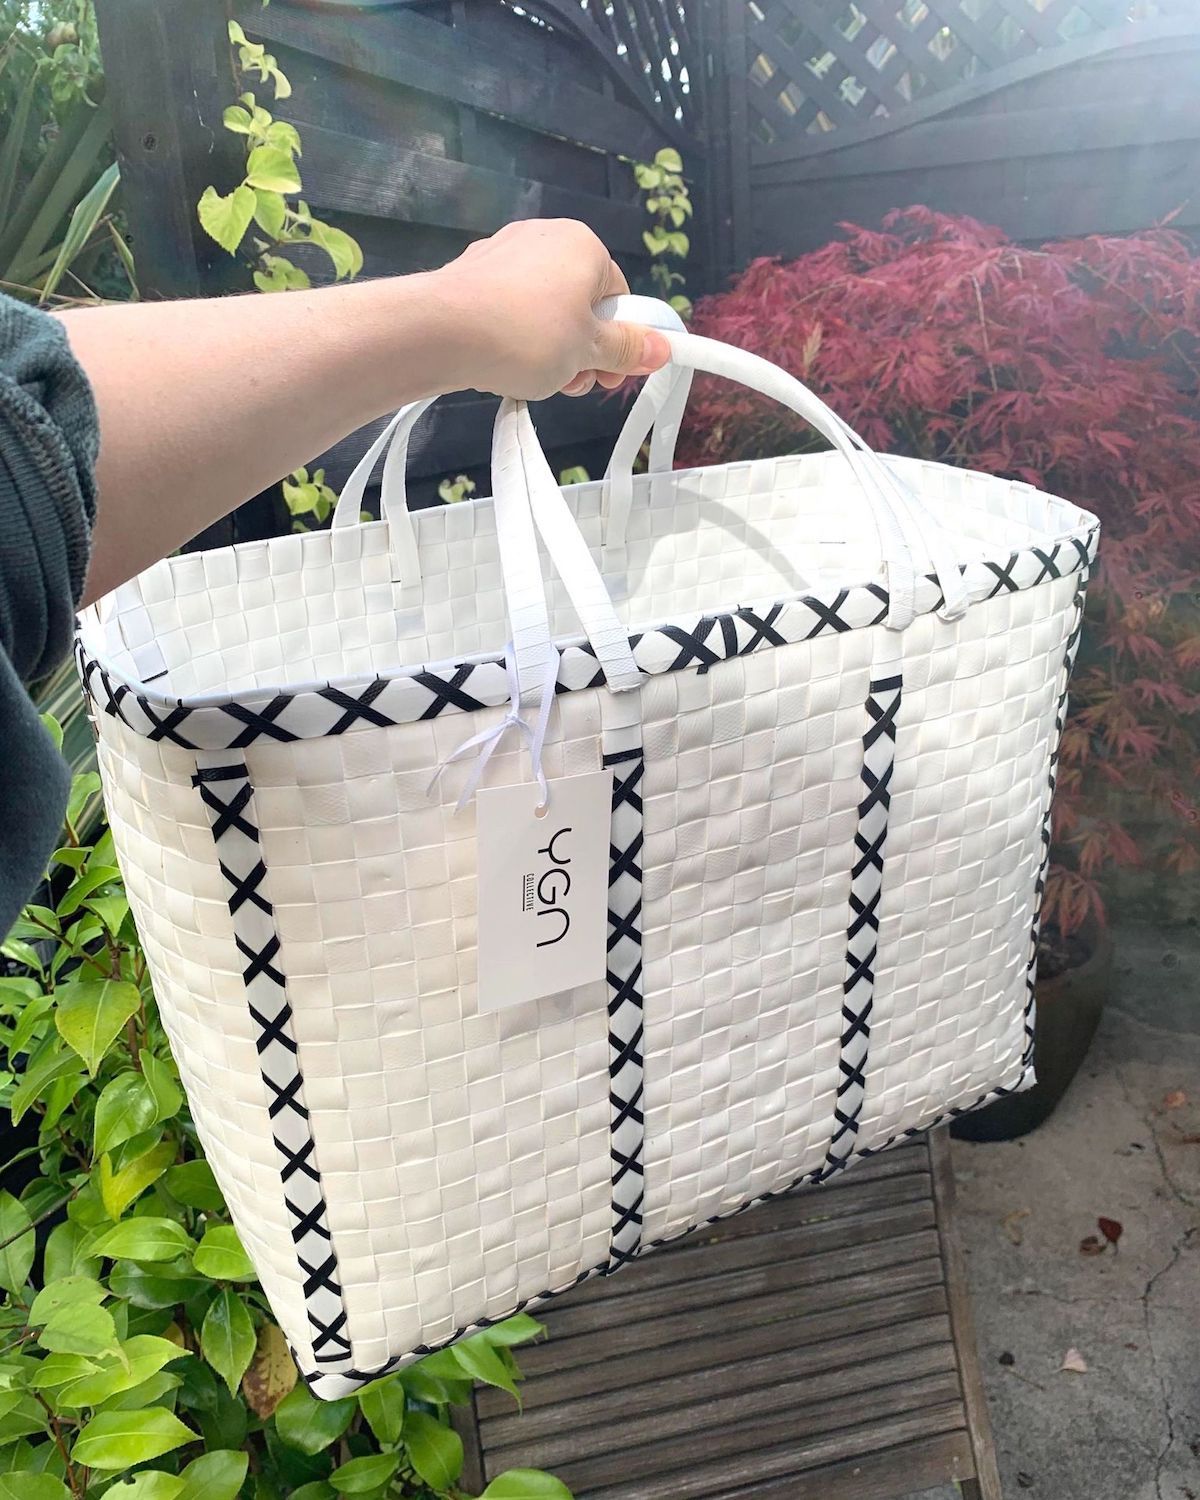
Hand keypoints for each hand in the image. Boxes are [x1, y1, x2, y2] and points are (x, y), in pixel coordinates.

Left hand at [431, 219, 670, 399]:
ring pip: (544, 310)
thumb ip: (627, 349)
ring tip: (535, 379)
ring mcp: (504, 252)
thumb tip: (664, 348)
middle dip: (582, 351)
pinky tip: (503, 364)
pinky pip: (509, 309)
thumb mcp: (588, 352)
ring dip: (550, 350)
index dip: (618, 343)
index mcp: (584, 245)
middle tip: (571, 384)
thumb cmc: (528, 336)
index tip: (607, 378)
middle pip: (581, 304)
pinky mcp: (472, 274)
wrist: (441, 331)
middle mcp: (545, 236)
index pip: (618, 297)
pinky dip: (514, 337)